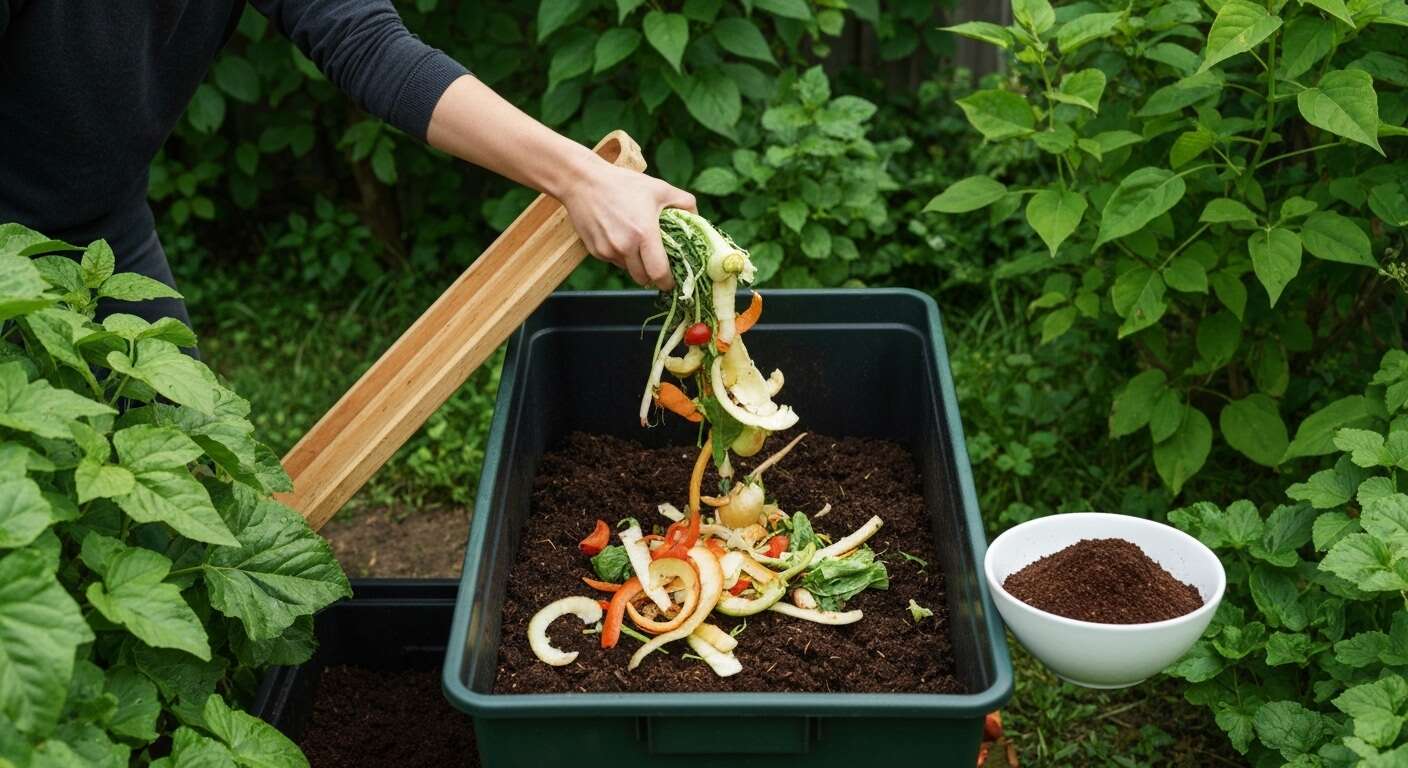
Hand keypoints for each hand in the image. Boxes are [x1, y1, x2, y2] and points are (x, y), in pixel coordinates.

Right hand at [557, 161, 695, 289]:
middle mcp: (624, 246)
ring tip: (638, 244)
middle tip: (659, 264)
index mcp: (643, 234)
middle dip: (653, 275)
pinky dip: (621, 256)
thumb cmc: (623, 183)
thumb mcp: (660, 188)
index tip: (673, 280)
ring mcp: (607, 250)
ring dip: (637, 265)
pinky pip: (614, 262)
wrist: (582, 181)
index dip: (668, 282)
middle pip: (643, 278)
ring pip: (628, 271)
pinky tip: (620, 236)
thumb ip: (685, 203)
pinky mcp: (595, 251)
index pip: (658, 273)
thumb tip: (699, 220)